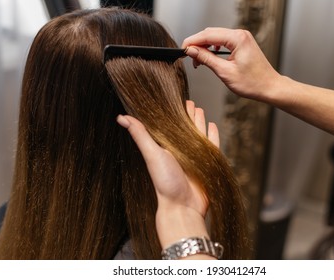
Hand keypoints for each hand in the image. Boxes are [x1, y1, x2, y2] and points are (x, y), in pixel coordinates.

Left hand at [117, 101, 218, 252]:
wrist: (183, 207)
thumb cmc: (165, 182)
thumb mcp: (152, 155)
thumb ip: (140, 135)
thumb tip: (122, 117)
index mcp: (166, 147)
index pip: (169, 125)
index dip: (171, 112)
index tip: (173, 99)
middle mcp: (180, 150)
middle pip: (185, 127)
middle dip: (187, 114)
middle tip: (189, 101)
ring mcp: (194, 157)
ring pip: (198, 134)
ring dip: (199, 122)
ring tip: (200, 110)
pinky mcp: (206, 163)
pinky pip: (211, 146)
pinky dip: (212, 136)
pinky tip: (212, 126)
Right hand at [182, 27, 280, 100]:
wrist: (269, 87)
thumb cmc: (253, 83)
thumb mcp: (224, 72)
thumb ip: (206, 59)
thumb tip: (191, 51)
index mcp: (237, 39)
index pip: (207, 35)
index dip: (192, 42)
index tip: (182, 49)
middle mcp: (240, 35)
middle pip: (210, 33)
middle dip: (197, 44)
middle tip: (187, 57)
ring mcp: (242, 38)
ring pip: (215, 37)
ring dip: (204, 47)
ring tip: (198, 61)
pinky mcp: (242, 44)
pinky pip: (223, 41)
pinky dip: (213, 48)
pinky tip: (209, 57)